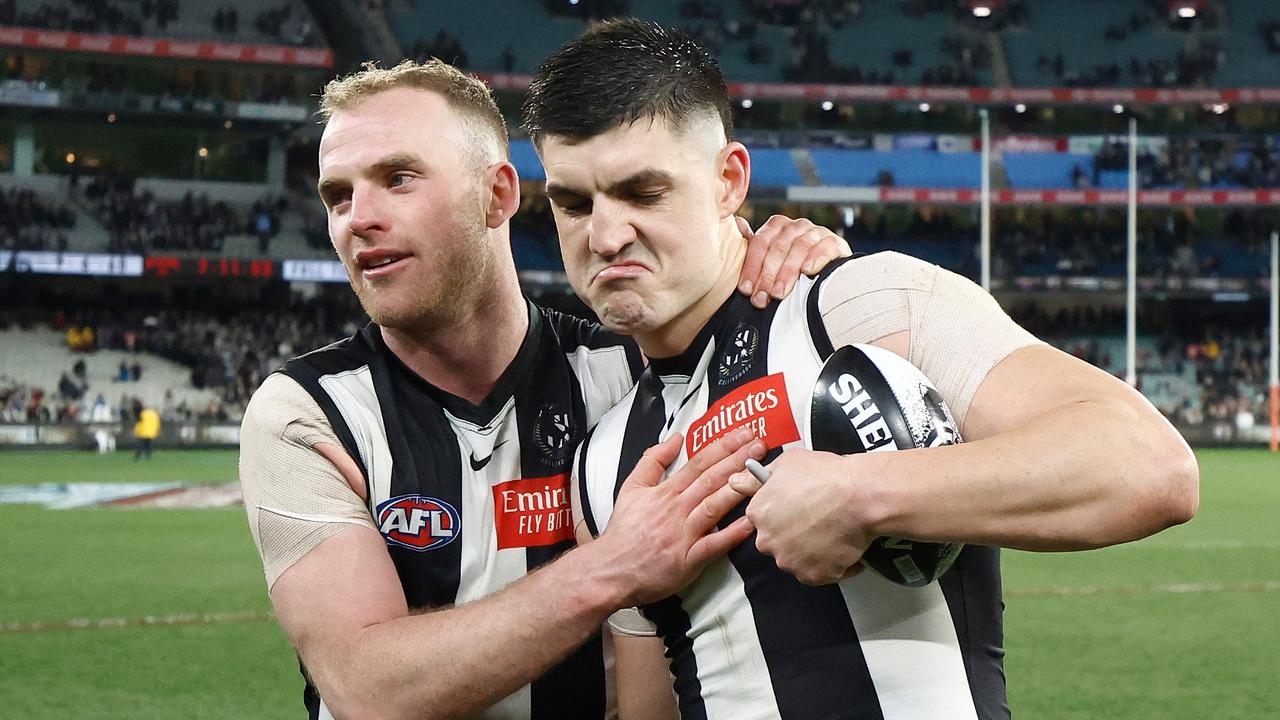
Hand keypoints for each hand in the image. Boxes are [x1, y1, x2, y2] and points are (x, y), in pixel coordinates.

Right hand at [595, 427, 765, 605]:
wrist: (611, 569)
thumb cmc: (624, 532)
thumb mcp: (631, 488)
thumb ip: (652, 461)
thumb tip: (675, 438)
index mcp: (665, 492)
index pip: (698, 463)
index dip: (723, 447)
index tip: (743, 435)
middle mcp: (676, 510)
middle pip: (711, 479)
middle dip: (737, 461)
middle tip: (760, 446)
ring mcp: (684, 534)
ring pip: (714, 506)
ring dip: (738, 489)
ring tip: (760, 475)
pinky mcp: (689, 559)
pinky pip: (714, 545)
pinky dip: (732, 534)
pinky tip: (750, 523)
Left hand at [730, 447, 869, 585]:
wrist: (859, 496)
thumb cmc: (826, 475)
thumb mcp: (786, 463)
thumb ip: (757, 478)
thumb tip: (735, 483)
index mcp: (758, 514)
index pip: (762, 519)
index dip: (782, 513)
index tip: (797, 508)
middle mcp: (768, 541)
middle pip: (777, 542)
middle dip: (794, 534)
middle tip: (817, 520)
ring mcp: (790, 561)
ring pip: (798, 560)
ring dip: (812, 551)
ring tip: (833, 532)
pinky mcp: (814, 576)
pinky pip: (821, 574)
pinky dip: (834, 565)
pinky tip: (845, 546)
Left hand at [736, 215, 851, 307]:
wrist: (829, 268)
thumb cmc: (795, 265)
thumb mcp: (772, 258)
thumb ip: (755, 249)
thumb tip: (737, 225)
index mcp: (777, 226)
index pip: (760, 243)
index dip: (752, 267)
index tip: (746, 290)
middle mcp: (796, 226)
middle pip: (778, 248)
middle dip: (767, 276)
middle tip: (761, 298)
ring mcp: (816, 232)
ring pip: (799, 248)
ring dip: (787, 272)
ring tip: (779, 293)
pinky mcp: (835, 242)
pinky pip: (825, 247)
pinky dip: (815, 258)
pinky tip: (807, 271)